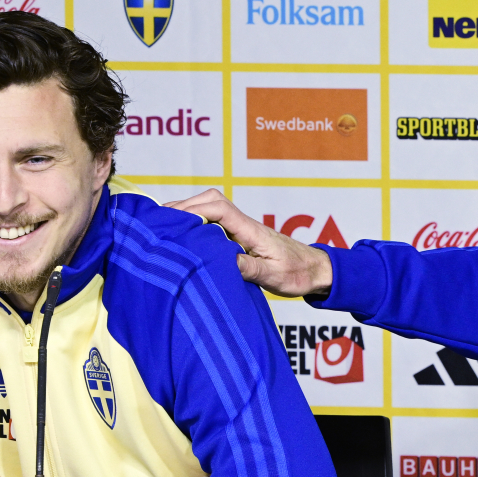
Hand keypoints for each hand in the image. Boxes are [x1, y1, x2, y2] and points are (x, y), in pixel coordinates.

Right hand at [165, 189, 333, 296]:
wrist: (316, 270)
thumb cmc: (298, 273)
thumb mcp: (274, 276)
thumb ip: (249, 269)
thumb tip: (224, 261)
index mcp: (251, 231)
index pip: (220, 209)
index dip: (196, 210)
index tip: (175, 221)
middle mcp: (245, 224)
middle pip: (212, 200)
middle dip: (186, 206)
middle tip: (162, 221)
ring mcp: (243, 228)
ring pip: (212, 207)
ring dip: (190, 211)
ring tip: (167, 225)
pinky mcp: (241, 235)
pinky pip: (216, 220)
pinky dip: (198, 220)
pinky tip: (186, 233)